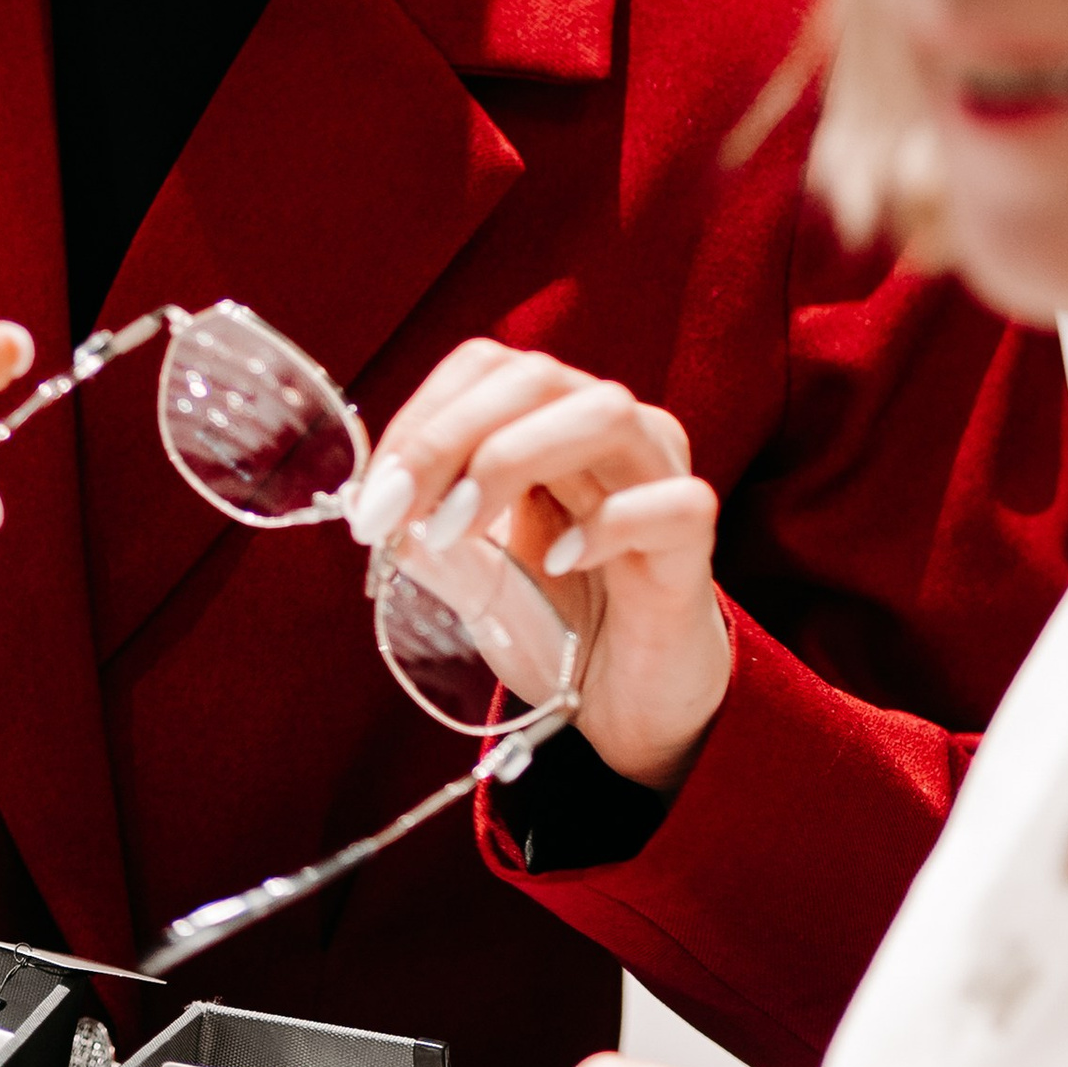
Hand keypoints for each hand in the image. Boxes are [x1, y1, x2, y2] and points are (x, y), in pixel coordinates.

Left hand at [352, 340, 728, 788]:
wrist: (626, 699)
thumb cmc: (554, 619)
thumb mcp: (473, 572)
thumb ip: (430, 531)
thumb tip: (377, 505)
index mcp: (552, 420)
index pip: (487, 367)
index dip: (422, 416)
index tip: (373, 496)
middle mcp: (613, 430)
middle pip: (537, 377)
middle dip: (449, 436)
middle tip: (396, 513)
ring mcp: (661, 476)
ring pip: (606, 414)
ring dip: (513, 459)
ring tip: (456, 529)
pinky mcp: (694, 541)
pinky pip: (671, 502)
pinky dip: (608, 523)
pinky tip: (559, 561)